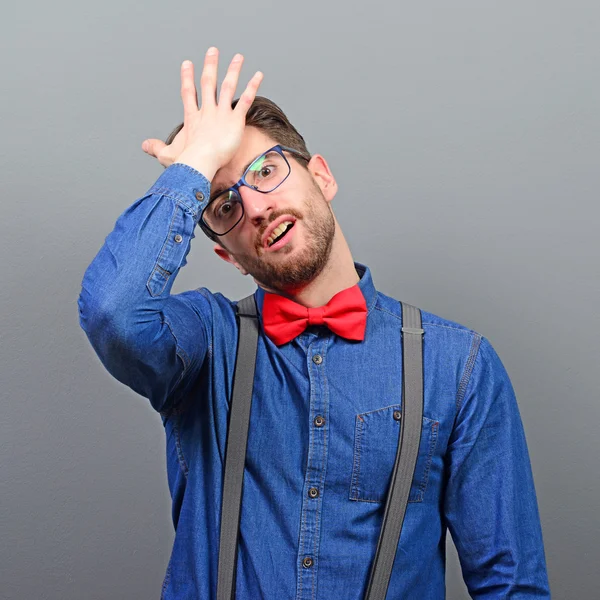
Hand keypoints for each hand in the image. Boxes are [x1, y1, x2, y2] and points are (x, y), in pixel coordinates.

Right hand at [141, 47, 263, 178]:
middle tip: (213, 52)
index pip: (188, 94)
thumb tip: (144, 146)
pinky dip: (252, 87)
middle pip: (208, 83)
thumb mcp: (167, 154)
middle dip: (211, 66)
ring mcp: (221, 114)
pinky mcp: (234, 120)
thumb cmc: (184, 162)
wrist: (199, 162)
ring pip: (228, 86)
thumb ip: (156, 148)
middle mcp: (207, 112)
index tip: (187, 64)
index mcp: (193, 119)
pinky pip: (245, 100)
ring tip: (238, 57)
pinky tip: (258, 76)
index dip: (187, 78)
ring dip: (233, 70)